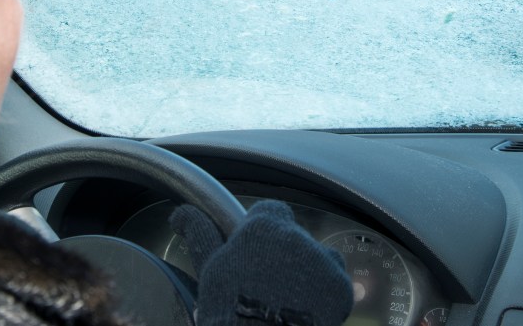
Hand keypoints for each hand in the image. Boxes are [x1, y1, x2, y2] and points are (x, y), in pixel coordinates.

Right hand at [170, 200, 353, 325]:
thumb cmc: (230, 310)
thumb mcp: (211, 270)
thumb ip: (202, 233)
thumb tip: (182, 213)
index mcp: (264, 226)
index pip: (270, 211)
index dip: (262, 233)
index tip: (255, 253)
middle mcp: (298, 236)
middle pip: (294, 236)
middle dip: (284, 254)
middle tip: (267, 284)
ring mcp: (323, 262)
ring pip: (317, 258)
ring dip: (308, 271)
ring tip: (287, 300)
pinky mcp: (340, 287)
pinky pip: (334, 281)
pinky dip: (324, 293)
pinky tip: (304, 309)